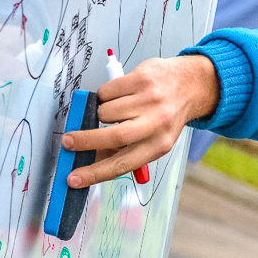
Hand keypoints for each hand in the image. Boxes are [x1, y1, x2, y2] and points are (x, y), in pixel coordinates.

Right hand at [62, 54, 219, 187]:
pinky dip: (104, 95)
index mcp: (159, 145)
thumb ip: (126, 150)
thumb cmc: (167, 115)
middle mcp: (156, 123)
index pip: (123, 165)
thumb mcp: (154, 139)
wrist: (189, 85)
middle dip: (85, 141)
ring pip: (106, 112)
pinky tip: (118, 95)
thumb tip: (92, 160)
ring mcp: (150, 100)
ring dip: (100, 113)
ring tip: (115, 111)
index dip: (95, 173)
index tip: (74, 178)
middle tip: (68, 142)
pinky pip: (106, 91)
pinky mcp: (141, 79)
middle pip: (113, 137)